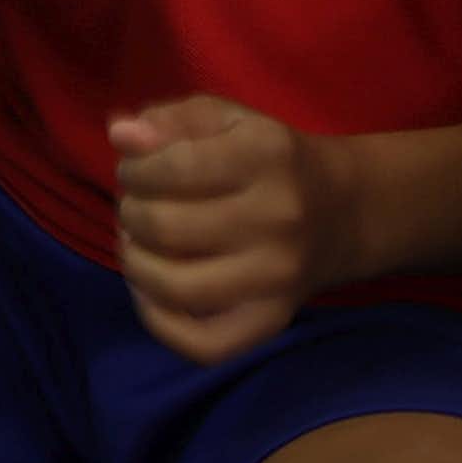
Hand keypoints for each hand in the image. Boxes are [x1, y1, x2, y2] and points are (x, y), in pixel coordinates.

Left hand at [110, 98, 356, 362]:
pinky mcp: (273, 321)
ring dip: (135, 264)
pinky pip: (204, 344)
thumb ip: (169, 119)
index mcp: (264, 155)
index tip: (134, 170)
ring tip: (136, 243)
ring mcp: (277, 277)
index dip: (134, 170)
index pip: (172, 168)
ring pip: (176, 287)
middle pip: (165, 227)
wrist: (341, 212)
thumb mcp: (225, 118)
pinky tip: (149, 290)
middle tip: (133, 206)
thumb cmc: (267, 158)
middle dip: (130, 213)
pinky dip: (160, 322)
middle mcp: (276, 218)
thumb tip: (120, 135)